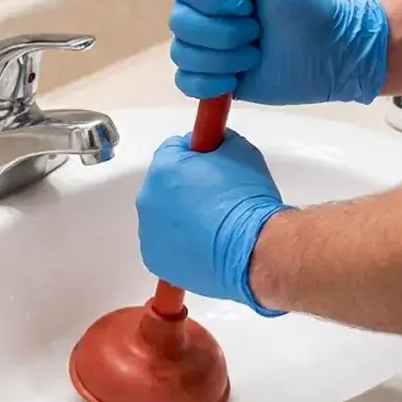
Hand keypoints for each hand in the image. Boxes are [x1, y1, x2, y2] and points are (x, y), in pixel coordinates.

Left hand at [136, 130, 288, 315]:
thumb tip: (214, 145)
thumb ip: (219, 141)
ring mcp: (149, 233)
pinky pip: (165, 244)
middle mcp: (148, 199)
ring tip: (214, 225)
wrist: (253, 249)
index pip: (173, 149)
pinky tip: (206, 244)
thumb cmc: (247, 201)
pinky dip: (181, 243)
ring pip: (163, 216)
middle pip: (164, 185)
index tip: (212, 162)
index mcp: (163, 168)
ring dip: (182, 216)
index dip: (196, 154)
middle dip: (186, 187)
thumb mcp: (240, 150)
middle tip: (216, 196)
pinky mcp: (156, 260)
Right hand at [169, 0, 388, 105]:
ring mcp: (205, 50)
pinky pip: (185, 83)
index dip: (209, 0)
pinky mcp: (211, 81)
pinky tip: (236, 79)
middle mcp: (202, 15)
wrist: (330, 52)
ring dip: (223, 58)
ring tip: (254, 54)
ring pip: (183, 55)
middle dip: (222, 32)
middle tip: (257, 32)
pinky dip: (210, 83)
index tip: (245, 4)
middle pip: (179, 24)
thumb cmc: (306, 5)